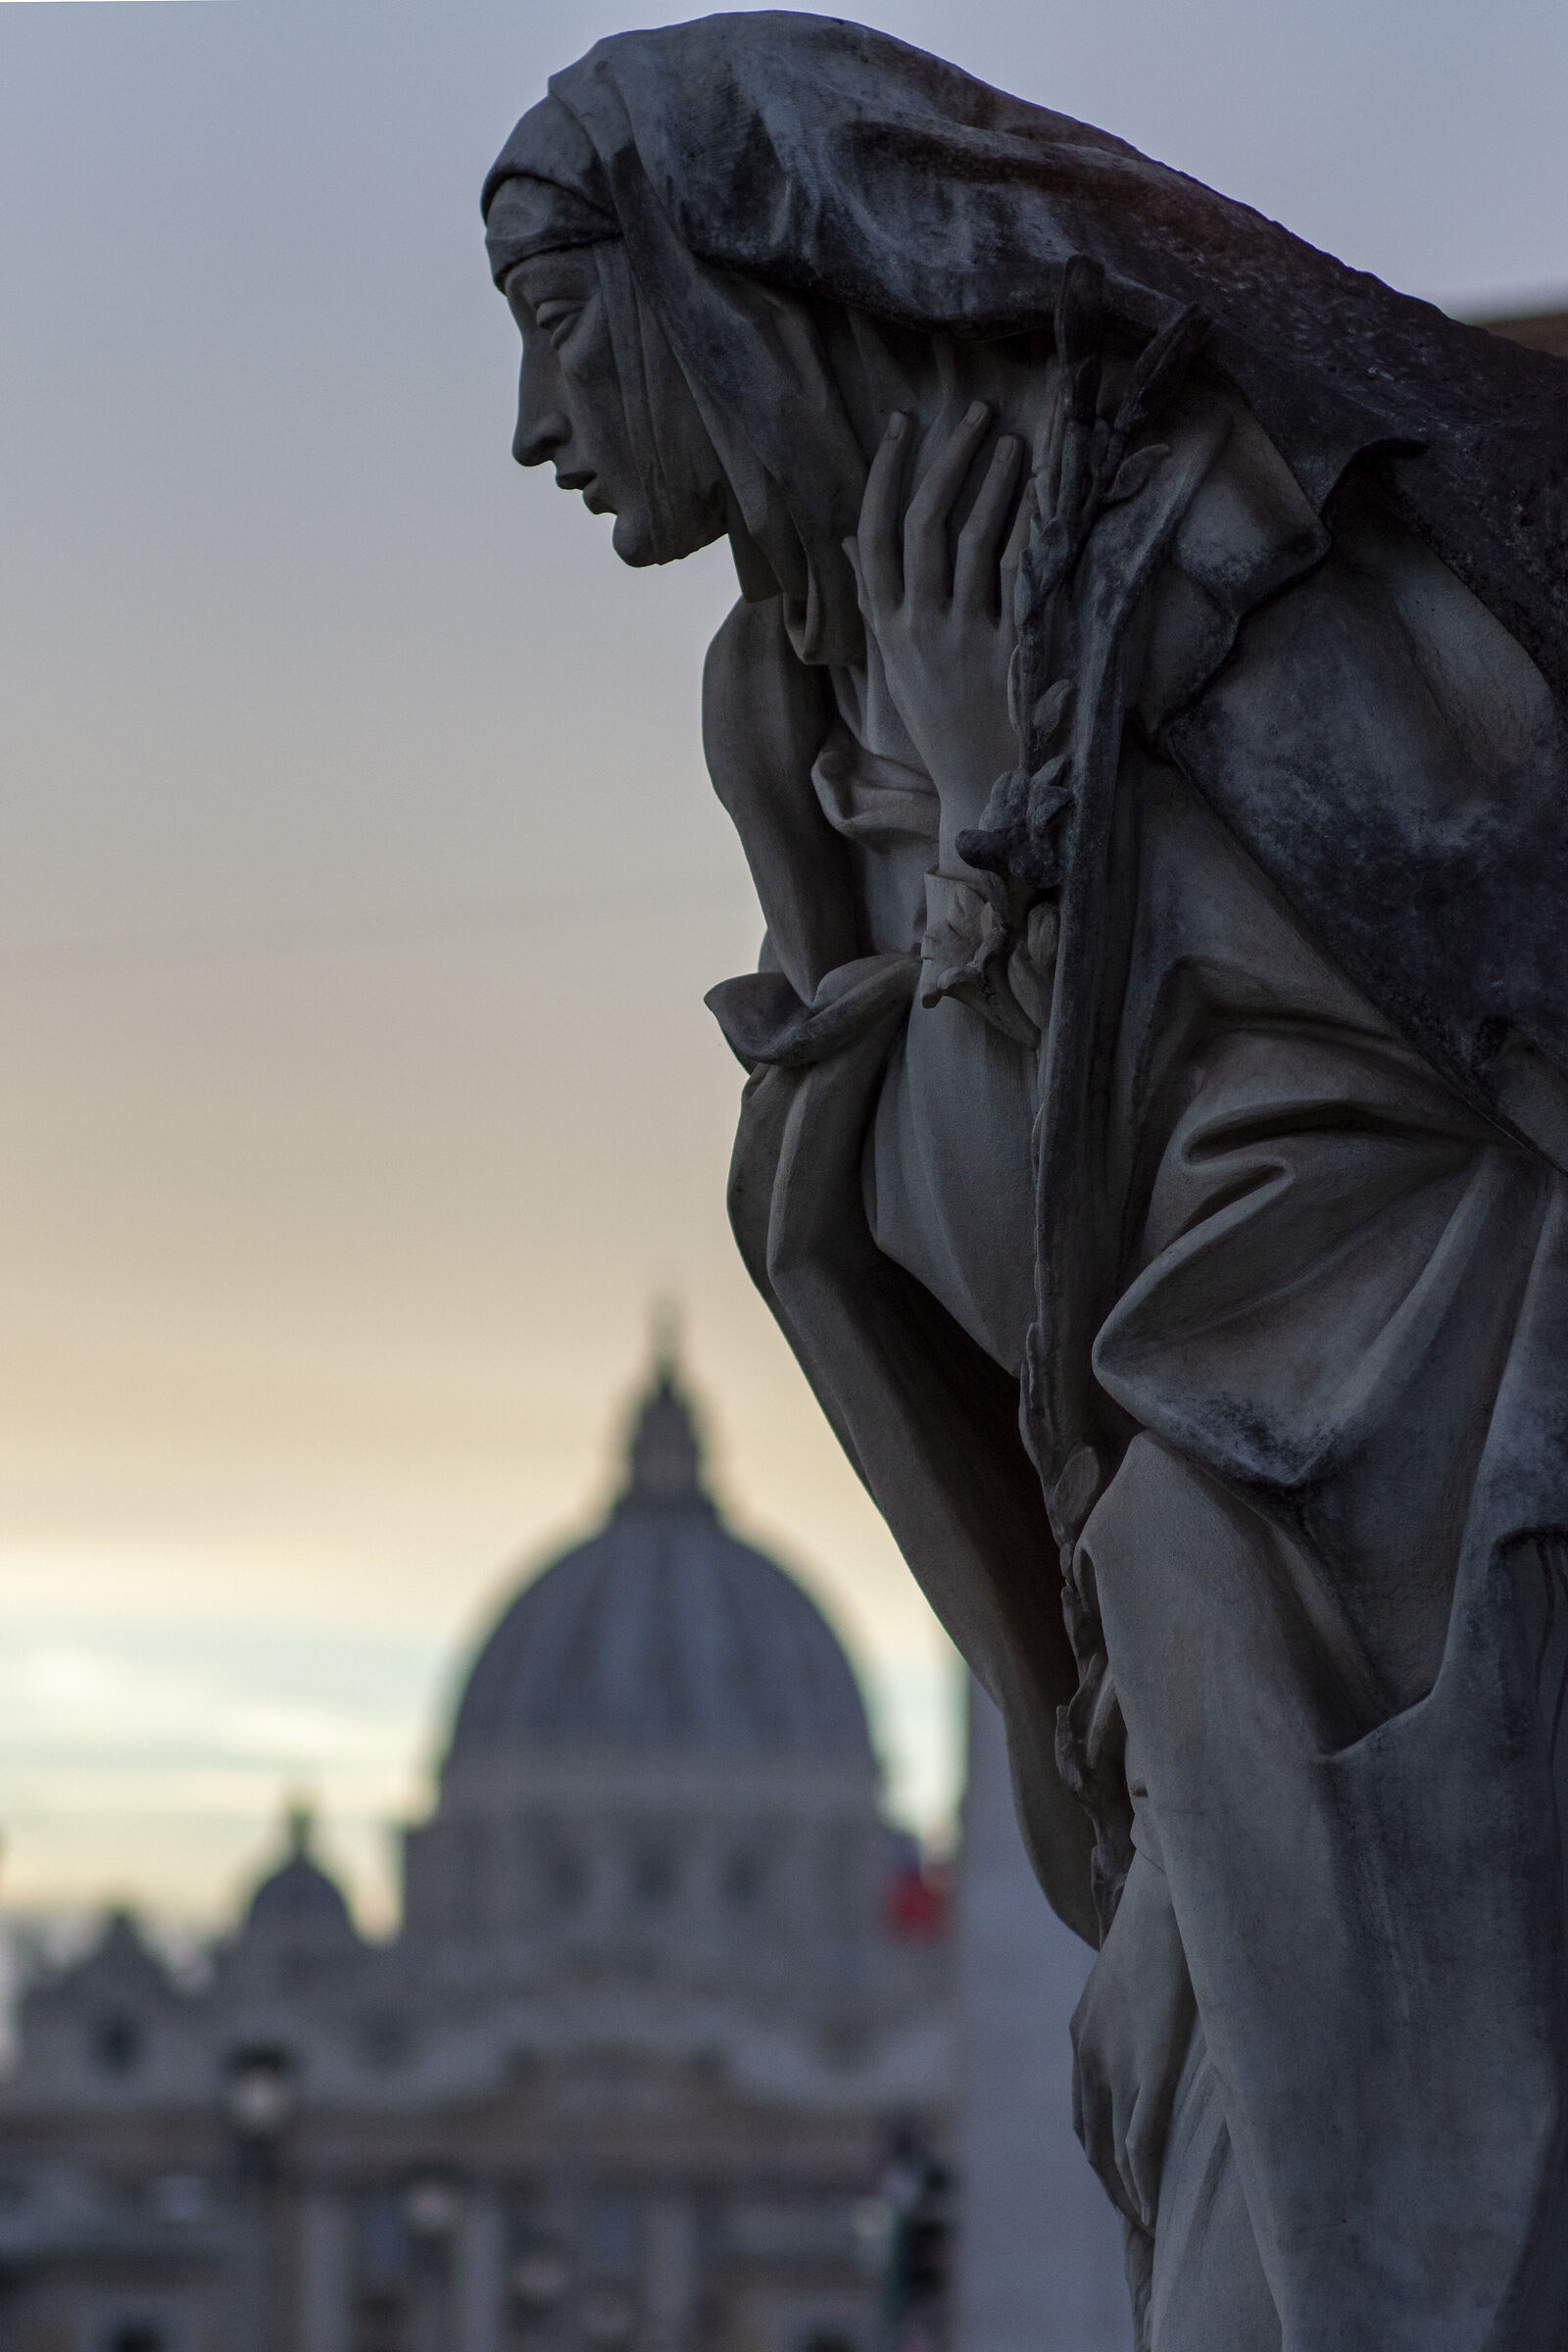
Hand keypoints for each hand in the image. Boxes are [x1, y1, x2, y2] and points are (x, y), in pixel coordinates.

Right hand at [844, 404, 1028, 869]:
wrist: (979, 787)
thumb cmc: (940, 721)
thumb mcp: (895, 663)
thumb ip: (872, 600)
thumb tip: (850, 540)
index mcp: (886, 628)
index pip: (872, 533)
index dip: (886, 473)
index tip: (903, 423)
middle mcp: (918, 629)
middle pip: (923, 525)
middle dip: (949, 460)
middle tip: (976, 414)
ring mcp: (964, 640)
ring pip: (971, 541)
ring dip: (993, 484)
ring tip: (1012, 444)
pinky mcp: (1008, 652)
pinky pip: (1017, 577)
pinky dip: (1028, 529)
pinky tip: (1042, 494)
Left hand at [1071, 1848, 1195, 2231]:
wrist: (1168, 1887)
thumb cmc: (1169, 1922)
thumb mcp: (1145, 1978)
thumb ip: (1145, 2012)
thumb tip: (1167, 2027)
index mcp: (1085, 2034)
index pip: (1084, 2116)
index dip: (1103, 2156)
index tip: (1126, 2184)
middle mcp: (1089, 2056)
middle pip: (1092, 2143)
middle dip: (1114, 2186)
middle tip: (1141, 2221)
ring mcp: (1115, 2064)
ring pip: (1113, 2153)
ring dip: (1129, 2196)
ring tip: (1154, 2231)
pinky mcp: (1148, 2067)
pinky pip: (1140, 2143)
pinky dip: (1145, 2183)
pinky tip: (1159, 2212)